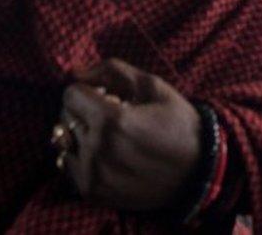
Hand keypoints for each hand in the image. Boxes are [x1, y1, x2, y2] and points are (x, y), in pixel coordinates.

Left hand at [58, 59, 201, 210]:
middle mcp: (97, 149)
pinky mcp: (93, 192)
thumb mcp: (151, 85)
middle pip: (65, 116)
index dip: (89, 90)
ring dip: (79, 132)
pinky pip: (67, 164)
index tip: (108, 95)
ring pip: (63, 141)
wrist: (197, 171)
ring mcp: (93, 174)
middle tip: (111, 114)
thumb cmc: (176, 122)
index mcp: (111, 120)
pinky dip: (79, 154)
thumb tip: (75, 70)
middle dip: (84, 109)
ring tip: (107, 135)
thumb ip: (110, 70)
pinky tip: (104, 153)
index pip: (71, 94)